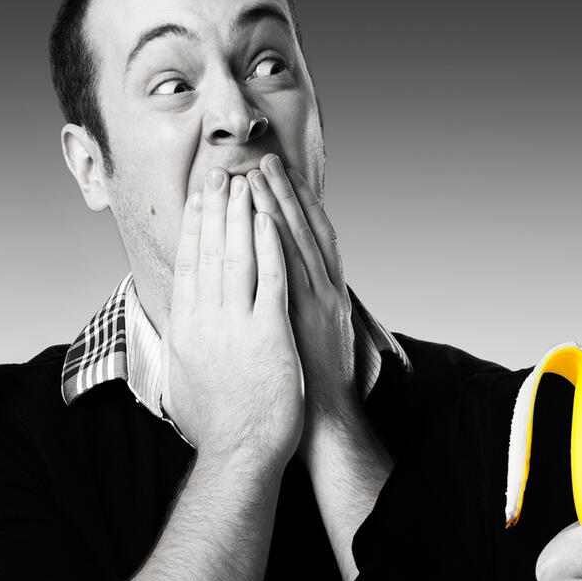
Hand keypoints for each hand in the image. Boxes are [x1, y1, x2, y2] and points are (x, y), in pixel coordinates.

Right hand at [163, 168, 303, 465]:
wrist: (240, 453)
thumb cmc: (217, 425)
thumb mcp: (181, 381)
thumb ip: (179, 349)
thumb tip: (173, 332)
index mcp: (184, 327)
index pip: (187, 264)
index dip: (193, 226)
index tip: (198, 199)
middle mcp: (205, 320)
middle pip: (209, 251)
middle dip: (215, 208)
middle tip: (219, 174)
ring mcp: (236, 324)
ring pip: (237, 256)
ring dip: (240, 215)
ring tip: (245, 183)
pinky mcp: (269, 333)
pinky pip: (270, 280)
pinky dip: (269, 246)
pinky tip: (270, 220)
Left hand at [246, 154, 356, 456]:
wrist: (324, 420)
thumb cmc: (314, 382)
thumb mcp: (313, 334)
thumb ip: (299, 305)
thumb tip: (282, 284)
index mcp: (328, 292)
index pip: (310, 234)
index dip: (295, 201)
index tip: (277, 173)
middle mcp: (323, 290)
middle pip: (301, 229)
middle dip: (282, 193)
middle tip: (262, 160)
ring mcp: (311, 303)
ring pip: (292, 244)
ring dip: (273, 206)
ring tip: (253, 176)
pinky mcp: (296, 319)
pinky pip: (281, 273)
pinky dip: (270, 243)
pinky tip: (255, 217)